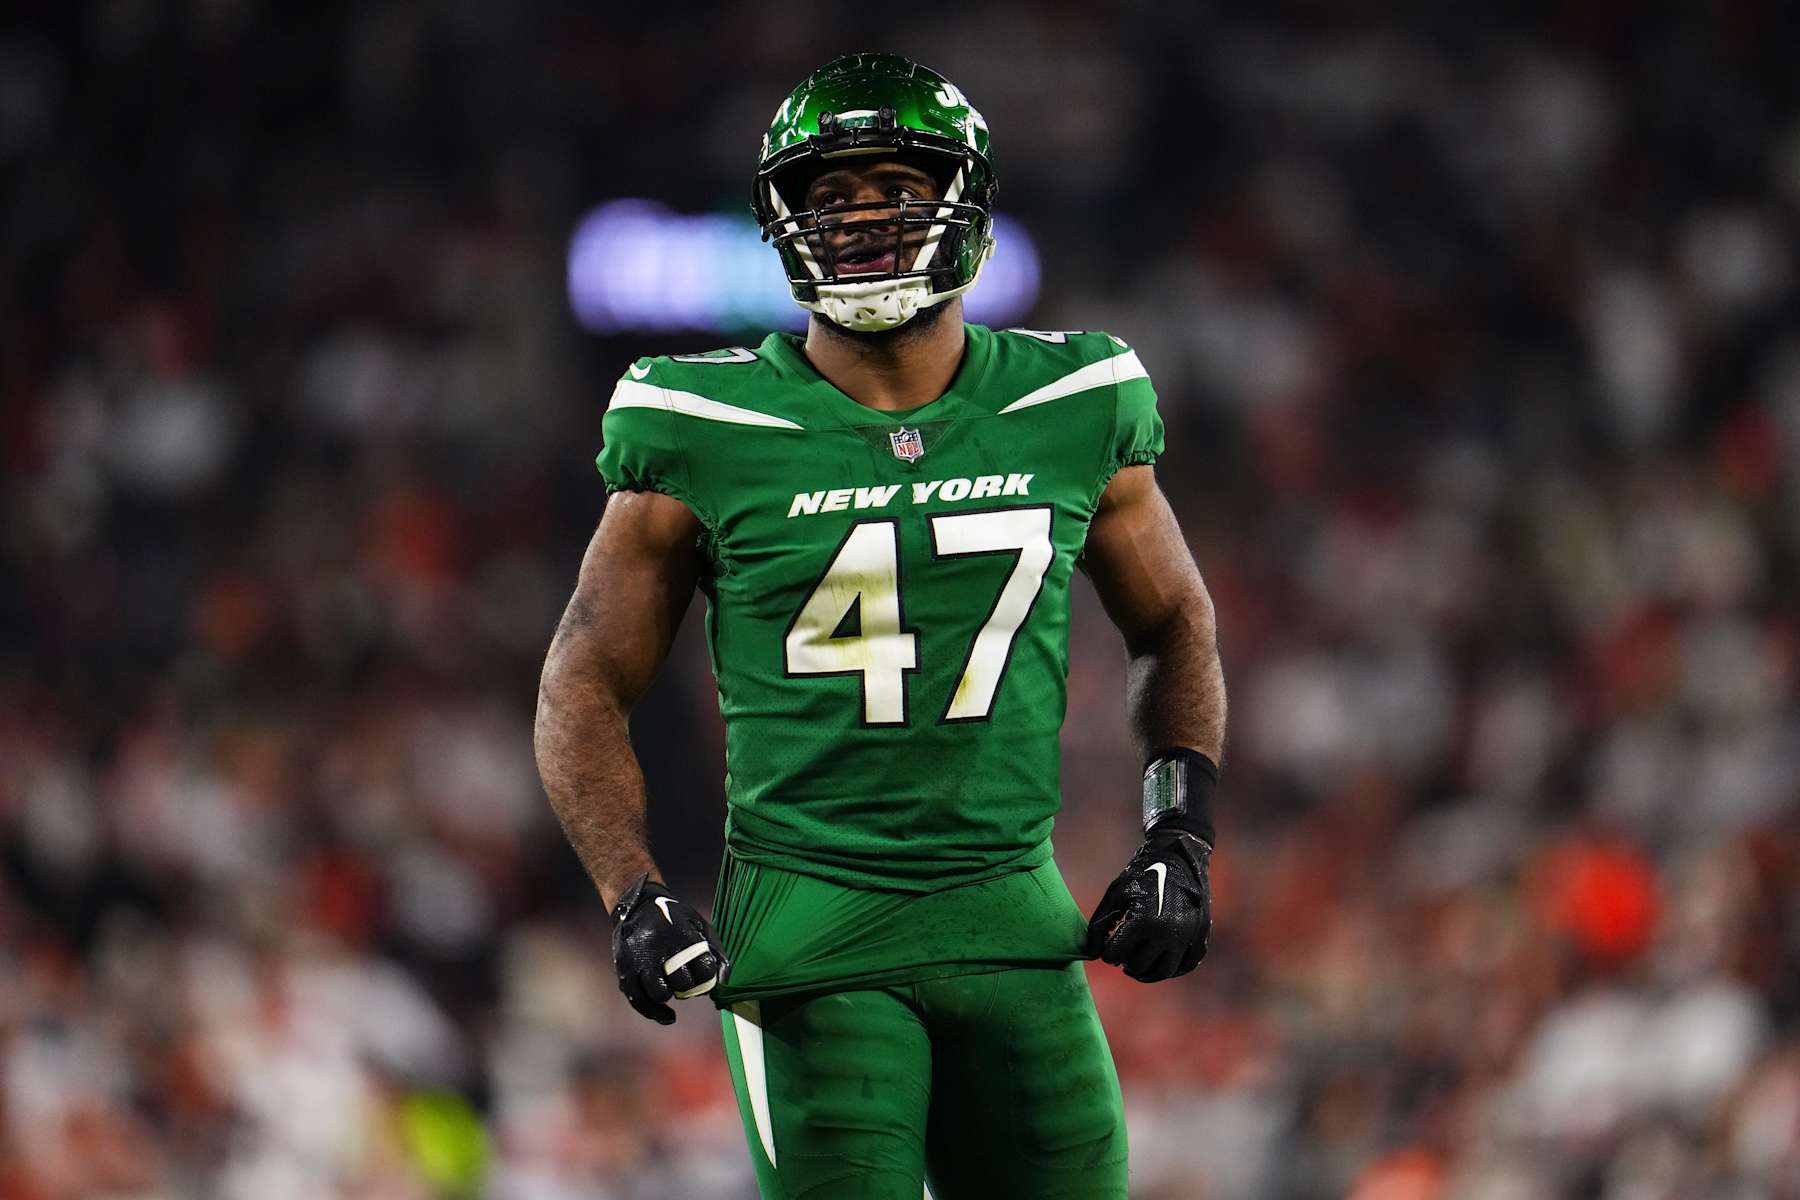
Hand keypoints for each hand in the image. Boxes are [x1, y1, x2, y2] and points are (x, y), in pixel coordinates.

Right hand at [611, 874, 730, 1023]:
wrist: (637, 904)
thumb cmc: (674, 918)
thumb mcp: (699, 925)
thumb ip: (716, 951)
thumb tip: (724, 981)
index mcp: (682, 935)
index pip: (704, 969)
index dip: (709, 977)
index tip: (706, 976)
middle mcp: (659, 949)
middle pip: (683, 983)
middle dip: (691, 987)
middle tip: (690, 982)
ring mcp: (640, 961)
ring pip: (660, 994)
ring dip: (672, 995)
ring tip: (674, 987)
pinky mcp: (625, 970)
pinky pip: (639, 1000)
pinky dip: (654, 1012)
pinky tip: (668, 1016)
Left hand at [1085, 829, 1211, 981]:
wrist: (1178, 857)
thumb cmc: (1142, 874)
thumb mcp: (1115, 894)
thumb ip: (1099, 924)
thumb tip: (1092, 953)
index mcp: (1144, 921)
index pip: (1116, 955)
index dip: (1108, 953)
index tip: (1107, 948)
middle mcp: (1168, 933)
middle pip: (1138, 965)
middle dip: (1126, 962)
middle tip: (1122, 955)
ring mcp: (1188, 937)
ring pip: (1162, 972)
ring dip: (1146, 973)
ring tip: (1135, 966)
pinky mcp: (1201, 938)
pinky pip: (1184, 966)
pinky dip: (1169, 969)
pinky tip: (1157, 963)